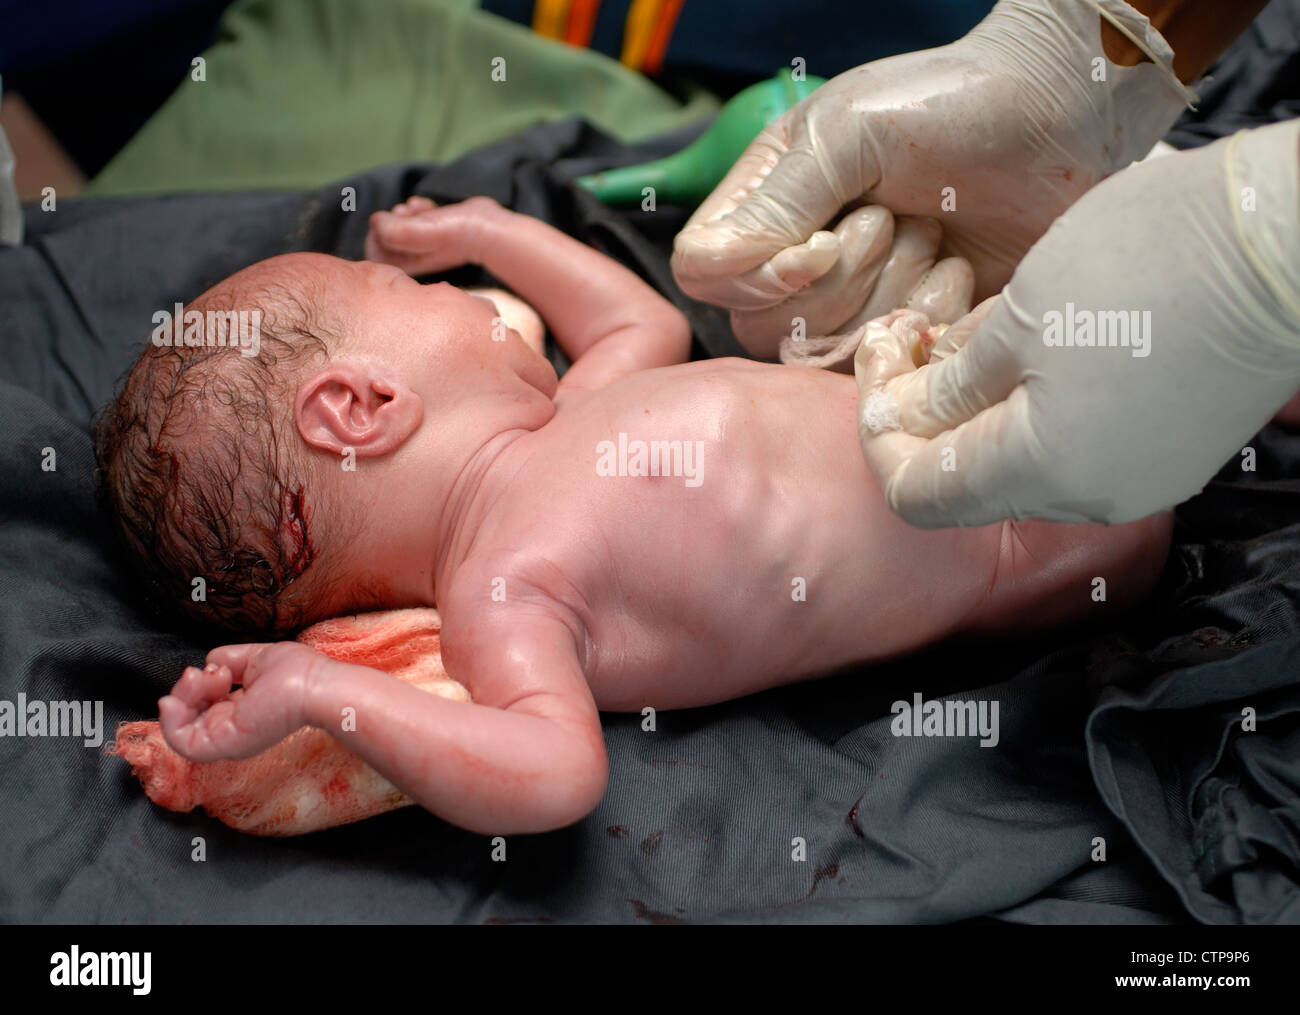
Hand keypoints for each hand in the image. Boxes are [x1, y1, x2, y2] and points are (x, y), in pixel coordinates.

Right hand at [158, 642, 326, 761]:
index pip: (201, 705)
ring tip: (198, 678)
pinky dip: (169, 721)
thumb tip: (210, 661)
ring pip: (179, 728)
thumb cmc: (298, 673)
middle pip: (187, 715)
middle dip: (186, 688)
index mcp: (239, 710)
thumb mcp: (254, 659)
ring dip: (179, 697)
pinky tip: (174, 700)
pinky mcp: (222, 744)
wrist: (312, 685)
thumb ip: (228, 659)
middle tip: (205, 672)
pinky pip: (180, 742)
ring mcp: (225, 738)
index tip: (216, 668)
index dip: (197, 685)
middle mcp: (230, 727)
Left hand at [364, 195, 507, 274]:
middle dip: (392, 218)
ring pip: (400, 222)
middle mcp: (413, 256)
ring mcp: (425, 243)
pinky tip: (428, 206)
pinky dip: (419, 207)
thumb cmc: (453, 234)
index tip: (389, 222)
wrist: (487, 228)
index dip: (376, 234)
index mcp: (406, 266)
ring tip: (421, 208)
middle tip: (406, 213)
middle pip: (384, 236)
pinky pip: (416, 215)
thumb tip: (376, 220)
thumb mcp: (416, 233)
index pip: (373, 254)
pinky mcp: (435, 228)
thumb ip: (389, 230)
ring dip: (406, 210)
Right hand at [671, 0, 1192, 358]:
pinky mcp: (904, 332)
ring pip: (825, 351)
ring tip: (932, 234)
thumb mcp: (846, 133)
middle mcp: (794, 260)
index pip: (704, 274)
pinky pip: (887, 366)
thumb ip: (775, 203)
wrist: (1058, 121)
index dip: (756, 278)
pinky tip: (957, 273)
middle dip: (840, 283)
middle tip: (892, 219)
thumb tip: (712, 269)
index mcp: (763, 203)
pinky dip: (926, 320)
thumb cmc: (947, 104)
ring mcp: (850, 303)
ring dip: (889, 294)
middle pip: (762, 327)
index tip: (823, 243)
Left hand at [853, 118, 1299, 526]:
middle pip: (965, 482)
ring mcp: (1136, 478)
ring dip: (976, 406)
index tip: (880, 365)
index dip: (879, 435)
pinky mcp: (1167, 449)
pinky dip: (1032, 406)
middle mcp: (1088, 496)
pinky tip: (1032, 342)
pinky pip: (1072, 445)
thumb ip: (949, 384)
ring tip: (970, 329)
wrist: (1291, 242)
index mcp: (1041, 471)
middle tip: (914, 335)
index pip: (915, 495)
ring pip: (1018, 461)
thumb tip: (899, 418)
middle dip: (922, 414)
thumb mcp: (1022, 316)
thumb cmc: (1151, 263)